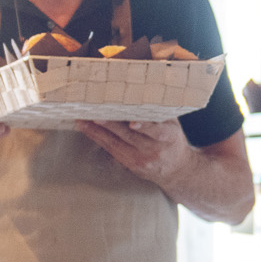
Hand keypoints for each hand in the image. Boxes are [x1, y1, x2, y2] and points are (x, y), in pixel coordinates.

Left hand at [77, 117, 193, 187]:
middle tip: (95, 115)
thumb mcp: (173, 124)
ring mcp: (142, 160)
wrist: (177, 170)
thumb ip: (158, 112)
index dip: (144, 126)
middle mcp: (155, 150)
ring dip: (98, 132)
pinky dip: (99, 138)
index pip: (157, 131)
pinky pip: (112, 150)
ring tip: (83, 121)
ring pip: (116, 145)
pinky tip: (88, 129)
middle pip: (130, 137)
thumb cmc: (173, 140)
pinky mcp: (131, 165)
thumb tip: (140, 91)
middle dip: (111, 126)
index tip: (133, 123)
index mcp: (169, 137)